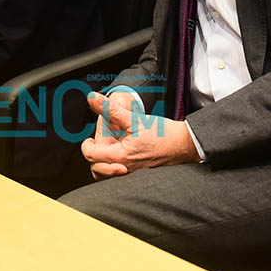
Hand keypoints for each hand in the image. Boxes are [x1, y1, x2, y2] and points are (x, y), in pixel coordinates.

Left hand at [80, 91, 197, 178]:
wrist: (184, 144)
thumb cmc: (163, 135)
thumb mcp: (134, 119)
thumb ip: (111, 110)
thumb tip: (93, 99)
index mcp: (121, 157)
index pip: (91, 157)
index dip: (86, 145)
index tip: (89, 137)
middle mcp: (124, 167)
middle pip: (97, 168)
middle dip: (96, 153)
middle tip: (100, 140)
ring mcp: (131, 170)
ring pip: (107, 171)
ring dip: (105, 157)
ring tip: (112, 142)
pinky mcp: (137, 168)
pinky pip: (119, 168)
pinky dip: (115, 158)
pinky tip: (124, 144)